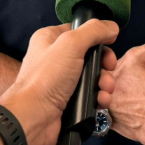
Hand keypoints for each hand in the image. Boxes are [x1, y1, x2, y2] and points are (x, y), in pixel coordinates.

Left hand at [0, 19, 118, 144]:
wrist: (33, 118)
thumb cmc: (46, 78)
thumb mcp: (71, 45)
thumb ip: (93, 31)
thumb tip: (111, 26)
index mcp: (50, 39)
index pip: (80, 31)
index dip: (97, 36)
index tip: (110, 42)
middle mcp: (55, 58)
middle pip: (90, 55)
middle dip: (104, 64)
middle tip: (109, 68)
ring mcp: (62, 81)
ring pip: (93, 76)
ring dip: (104, 82)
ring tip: (105, 90)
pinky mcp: (69, 100)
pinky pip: (90, 94)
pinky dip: (99, 97)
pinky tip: (100, 101)